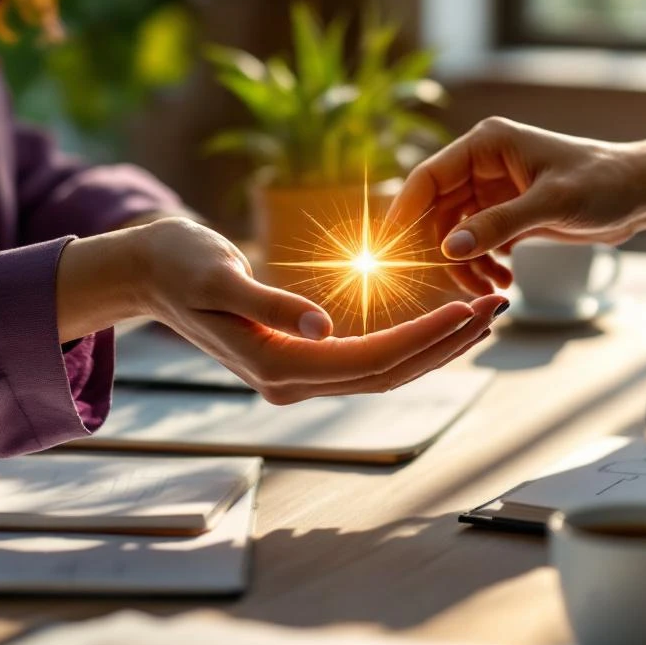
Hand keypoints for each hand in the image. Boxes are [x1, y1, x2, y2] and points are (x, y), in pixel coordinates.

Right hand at [57, 217, 505, 403]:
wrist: (149, 270)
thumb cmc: (177, 264)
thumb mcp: (216, 277)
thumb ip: (270, 305)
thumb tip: (325, 326)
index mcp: (275, 365)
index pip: (367, 361)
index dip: (422, 339)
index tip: (467, 311)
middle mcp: (289, 380)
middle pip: (386, 374)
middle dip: (443, 345)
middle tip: (496, 309)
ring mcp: (295, 374)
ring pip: (381, 371)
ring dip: (433, 347)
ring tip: (480, 316)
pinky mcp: (299, 357)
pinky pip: (365, 358)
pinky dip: (406, 342)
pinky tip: (436, 323)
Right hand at [387, 117, 645, 293]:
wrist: (642, 195)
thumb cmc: (605, 184)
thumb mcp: (553, 204)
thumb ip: (499, 224)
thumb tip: (449, 249)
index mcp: (486, 145)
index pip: (428, 179)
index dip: (404, 214)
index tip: (389, 251)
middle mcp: (481, 166)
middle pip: (434, 212)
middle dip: (440, 251)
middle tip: (452, 285)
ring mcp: (491, 192)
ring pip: (453, 234)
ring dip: (464, 266)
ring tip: (490, 290)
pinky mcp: (505, 215)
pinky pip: (475, 245)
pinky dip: (481, 267)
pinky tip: (503, 283)